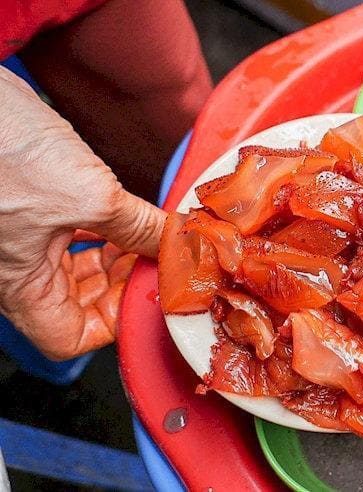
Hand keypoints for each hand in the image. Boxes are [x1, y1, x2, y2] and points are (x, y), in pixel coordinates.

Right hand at [0, 67, 164, 359]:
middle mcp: (10, 270)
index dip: (116, 321)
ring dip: (113, 253)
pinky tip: (119, 210)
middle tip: (157, 255)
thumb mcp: (89, 196)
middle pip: (75, 303)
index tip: (151, 288)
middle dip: (121, 283)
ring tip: (145, 232)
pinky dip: (95, 228)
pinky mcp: (19, 204)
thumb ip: (139, 227)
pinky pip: (62, 234)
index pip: (71, 337)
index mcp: (17, 287)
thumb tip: (175, 242)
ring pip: (71, 268)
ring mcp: (13, 238)